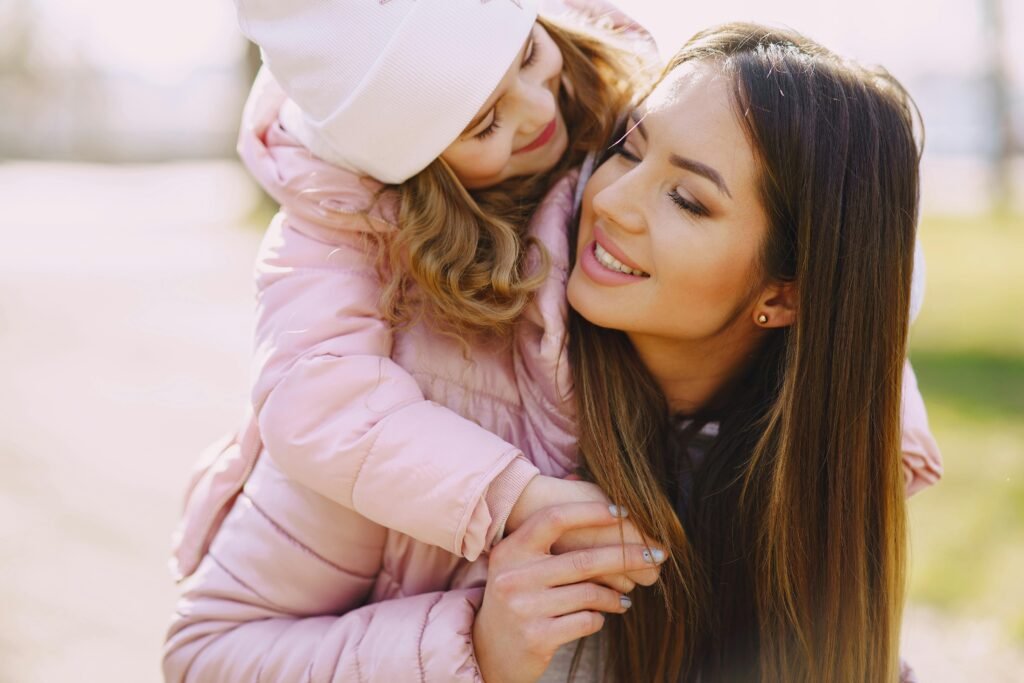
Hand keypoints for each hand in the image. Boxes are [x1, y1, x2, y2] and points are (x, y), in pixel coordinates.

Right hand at [473, 502, 667, 682]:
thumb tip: (595, 497)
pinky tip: (602, 615)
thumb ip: (547, 538)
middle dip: (627, 556)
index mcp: (510, 550)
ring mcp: (524, 608)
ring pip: (590, 593)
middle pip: (583, 559)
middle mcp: (514, 576)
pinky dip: (600, 617)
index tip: (623, 512)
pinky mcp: (537, 637)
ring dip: (615, 594)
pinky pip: (587, 621)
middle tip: (655, 554)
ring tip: (624, 597)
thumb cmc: (517, 597)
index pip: (553, 519)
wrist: (489, 650)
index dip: (590, 512)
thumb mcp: (518, 564)